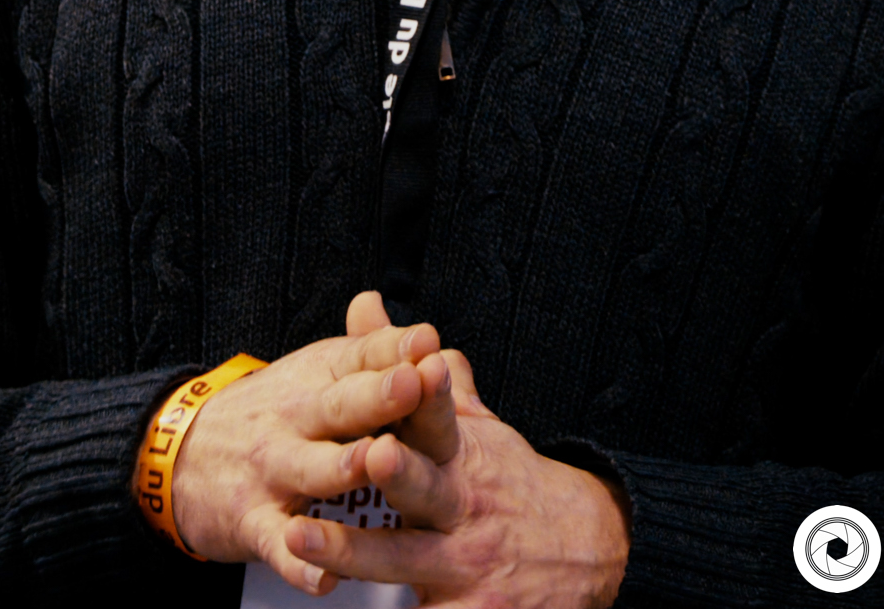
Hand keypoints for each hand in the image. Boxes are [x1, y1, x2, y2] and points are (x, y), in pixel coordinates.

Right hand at [167, 307, 441, 587]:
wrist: (182, 451)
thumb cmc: (275, 409)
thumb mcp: (316, 371)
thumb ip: (372, 353)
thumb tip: (425, 335)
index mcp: (319, 377)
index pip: (361, 356)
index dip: (395, 350)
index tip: (426, 342)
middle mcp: (297, 418)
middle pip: (342, 406)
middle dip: (378, 397)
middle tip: (412, 384)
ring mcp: (273, 470)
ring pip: (313, 470)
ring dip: (344, 467)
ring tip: (375, 461)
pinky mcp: (253, 521)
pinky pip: (278, 544)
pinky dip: (300, 561)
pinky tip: (324, 576)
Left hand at [283, 345, 630, 608]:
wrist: (583, 548)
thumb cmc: (505, 478)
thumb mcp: (469, 420)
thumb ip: (411, 368)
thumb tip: (366, 305)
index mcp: (462, 454)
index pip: (443, 416)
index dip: (429, 392)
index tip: (417, 364)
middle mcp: (463, 506)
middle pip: (426, 487)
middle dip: (398, 472)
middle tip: (369, 453)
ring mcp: (466, 565)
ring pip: (403, 560)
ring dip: (354, 550)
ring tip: (300, 535)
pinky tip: (346, 608)